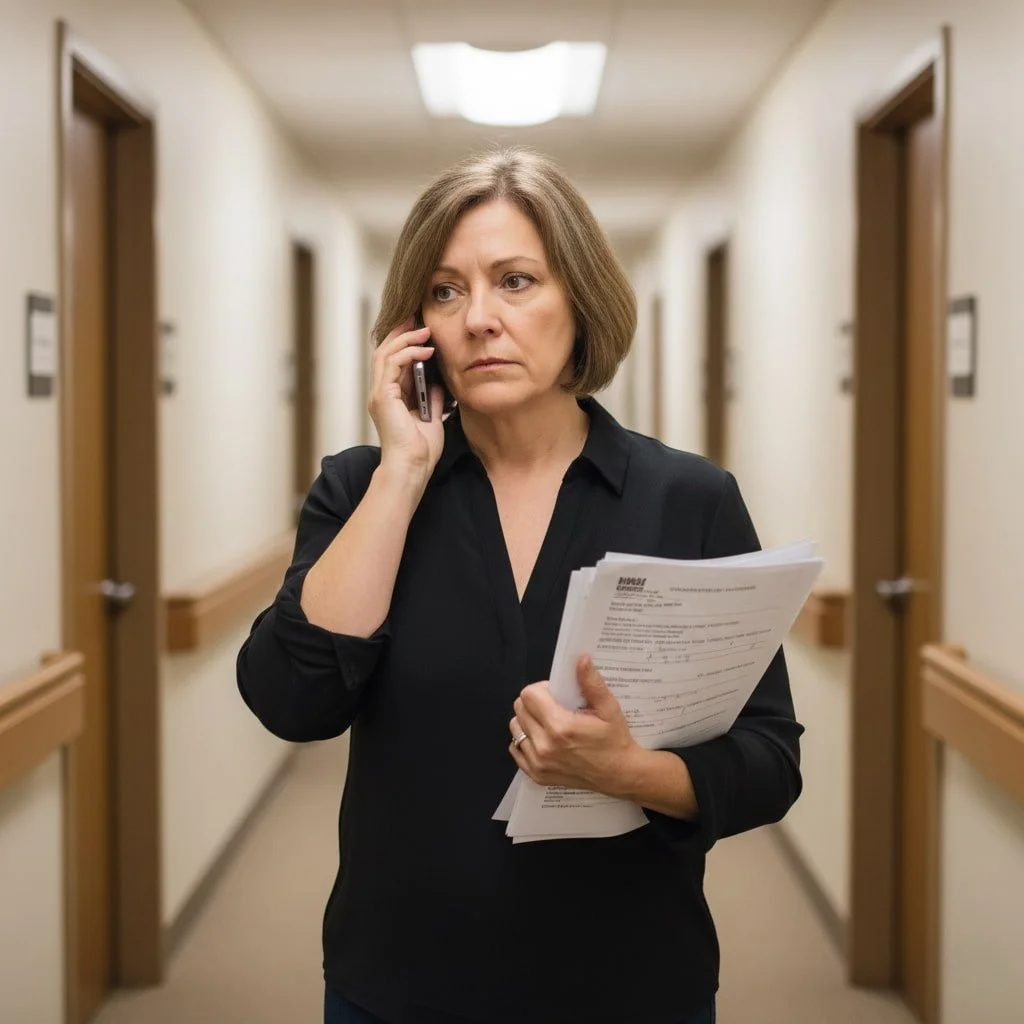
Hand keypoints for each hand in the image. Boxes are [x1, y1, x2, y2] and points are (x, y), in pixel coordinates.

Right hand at [369, 319, 444, 477]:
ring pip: (385, 353)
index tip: (421, 328)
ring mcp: (379, 394)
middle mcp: (381, 393)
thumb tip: (436, 382)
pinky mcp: (382, 397)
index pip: (393, 361)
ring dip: (406, 339)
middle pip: (384, 351)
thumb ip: (431, 398)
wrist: (413, 468)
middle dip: (401, 332)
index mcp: (390, 398)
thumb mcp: (432, 417)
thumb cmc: (421, 450)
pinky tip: (426, 349)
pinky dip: (408, 352)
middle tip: (418, 318)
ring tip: (425, 330)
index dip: (404, 342)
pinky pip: (392, 364)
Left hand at [508, 655, 641, 796]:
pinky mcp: (535, 774)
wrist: (619, 775)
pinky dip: (525, 740)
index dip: (541, 689)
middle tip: (554, 707)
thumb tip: (580, 658)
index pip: (529, 695)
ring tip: (549, 723)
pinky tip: (543, 739)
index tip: (556, 694)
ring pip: (515, 727)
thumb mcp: (609, 708)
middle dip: (534, 702)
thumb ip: (591, 683)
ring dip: (528, 720)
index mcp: (560, 726)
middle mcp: (544, 745)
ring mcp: (537, 762)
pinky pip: (515, 748)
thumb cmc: (614, 739)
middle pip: (520, 709)